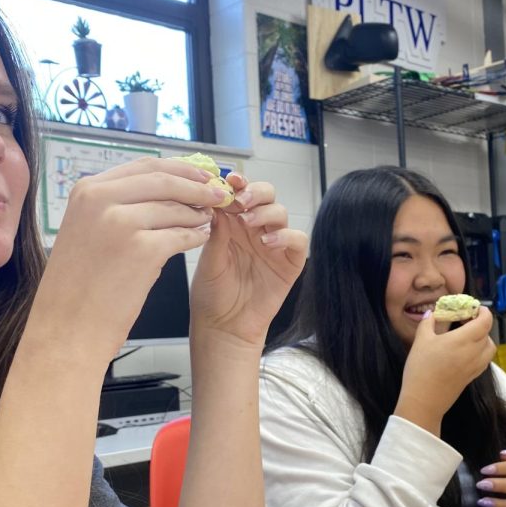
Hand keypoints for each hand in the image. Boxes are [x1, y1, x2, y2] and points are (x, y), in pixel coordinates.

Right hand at [29, 157, 224, 367]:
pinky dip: (196, 236)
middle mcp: (101, 200)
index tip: (199, 173)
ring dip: (198, 213)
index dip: (179, 168)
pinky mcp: (142, 250)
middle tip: (217, 192)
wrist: (67, 328)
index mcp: (86, 191)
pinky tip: (201, 238)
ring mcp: (121, 223)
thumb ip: (116, 205)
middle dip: (197, 185)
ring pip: (176, 208)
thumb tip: (165, 189)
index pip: (144, 166)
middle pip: (165, 180)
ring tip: (207, 219)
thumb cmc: (78, 286)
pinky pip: (182, 236)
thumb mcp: (85, 230)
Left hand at [189, 171, 307, 346]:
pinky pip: (297, 239)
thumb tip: (219, 202)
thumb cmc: (212, 294)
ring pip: (280, 212)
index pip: (241, 194)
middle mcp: (255, 229)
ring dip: (265, 212)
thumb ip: (216, 231)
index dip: (238, 183)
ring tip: (248, 222)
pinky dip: (285, 236)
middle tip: (241, 199)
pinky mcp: (290, 262)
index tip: (230, 180)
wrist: (224, 326)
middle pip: (266, 195)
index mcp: (233, 224)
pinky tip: (266, 243)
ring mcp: (274, 244)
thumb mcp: (208, 259)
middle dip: (255, 191)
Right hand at [394, 307, 495, 433]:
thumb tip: (431, 313)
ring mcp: (475, 366)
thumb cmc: (421, 368)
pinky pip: (484, 360)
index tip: (474, 308)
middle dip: (480, 324)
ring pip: (489, 348)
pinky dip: (480, 352)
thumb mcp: (420, 341)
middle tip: (466, 320)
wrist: (424, 400)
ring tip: (467, 336)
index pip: (485, 321)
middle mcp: (474, 352)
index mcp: (464, 339)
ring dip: (483, 339)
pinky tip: (465, 352)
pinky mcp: (472, 377)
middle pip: (487, 333)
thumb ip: (427, 323)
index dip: (484, 312)